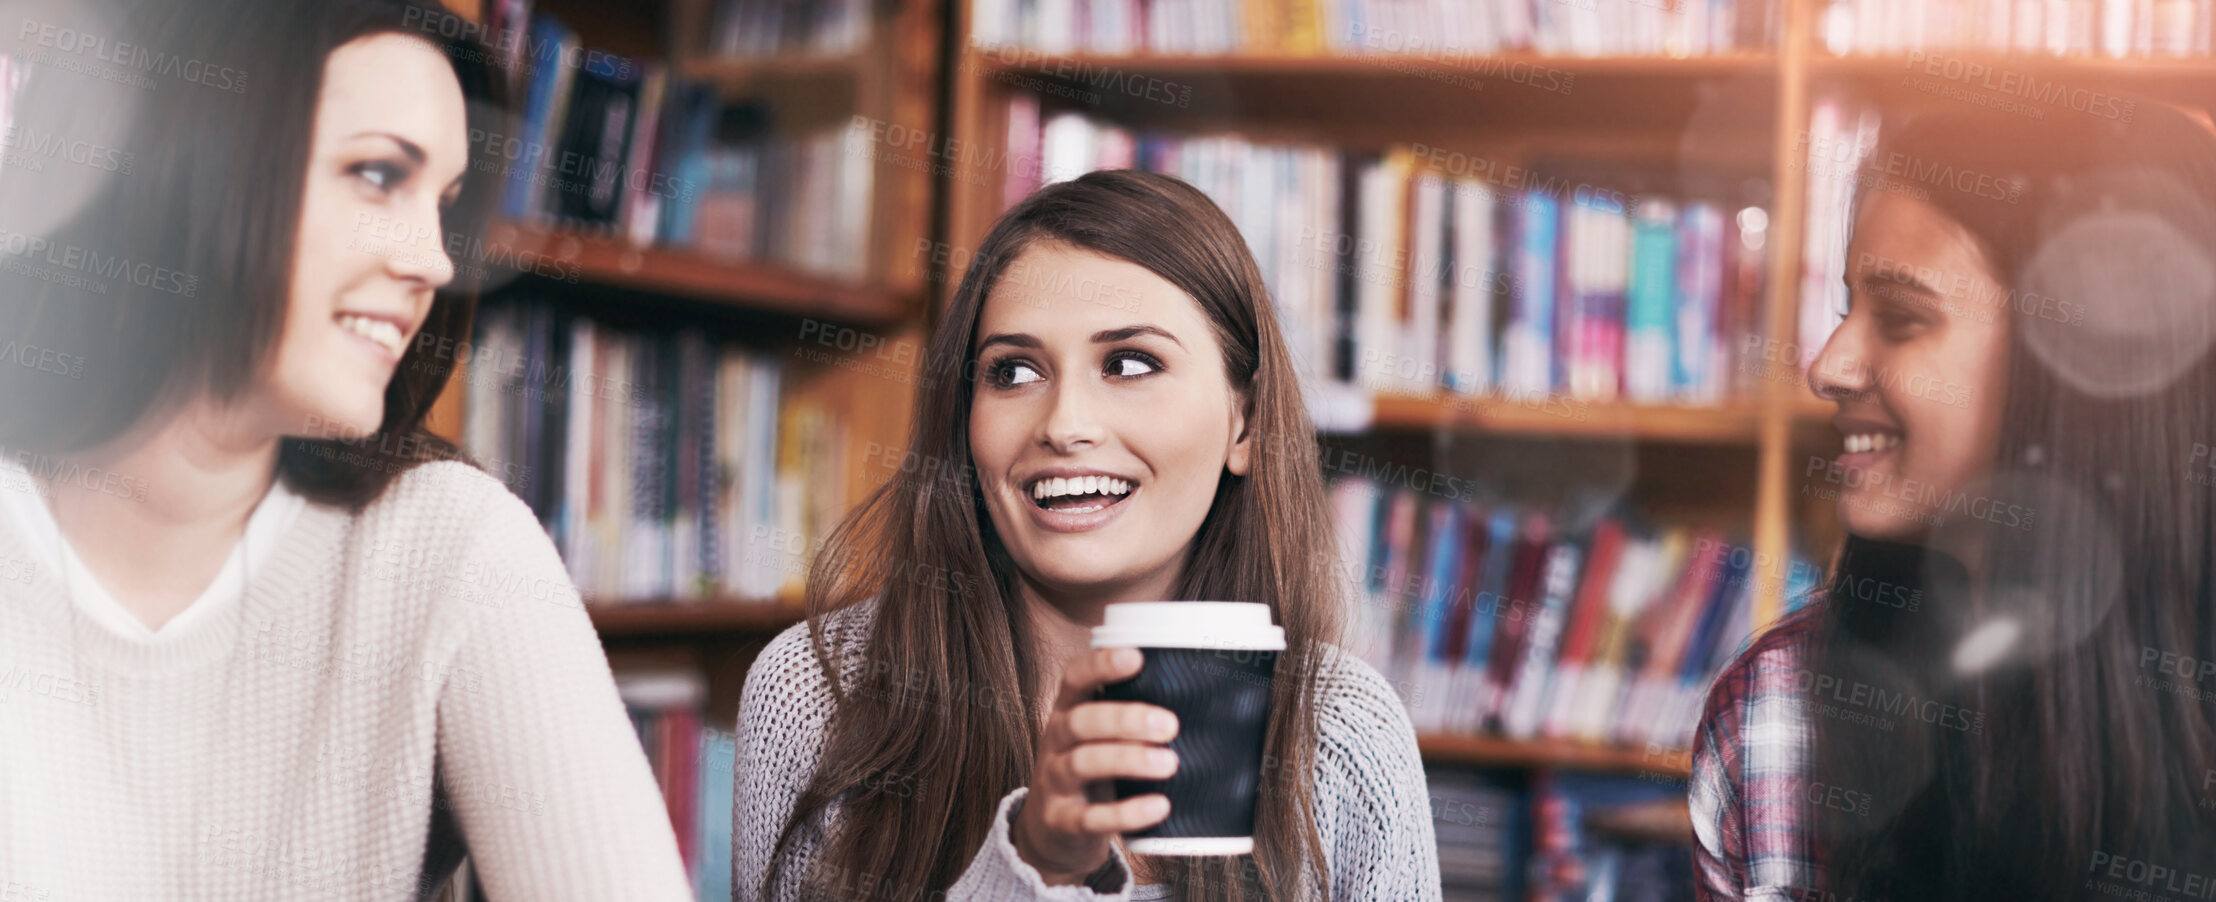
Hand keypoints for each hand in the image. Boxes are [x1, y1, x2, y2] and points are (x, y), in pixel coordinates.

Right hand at [1010, 646, 1179, 885]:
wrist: (1053, 830)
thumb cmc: (1094, 771)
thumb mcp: (1101, 738)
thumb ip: (1136, 718)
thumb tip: (1213, 697)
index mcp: (1068, 712)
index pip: (1074, 678)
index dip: (1100, 665)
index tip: (1136, 657)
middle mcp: (1056, 741)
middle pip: (1080, 721)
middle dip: (1125, 719)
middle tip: (1170, 725)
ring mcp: (1055, 782)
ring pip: (1083, 763)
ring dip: (1129, 760)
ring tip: (1170, 764)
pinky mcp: (1062, 822)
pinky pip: (1090, 817)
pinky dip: (1126, 813)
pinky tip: (1159, 806)